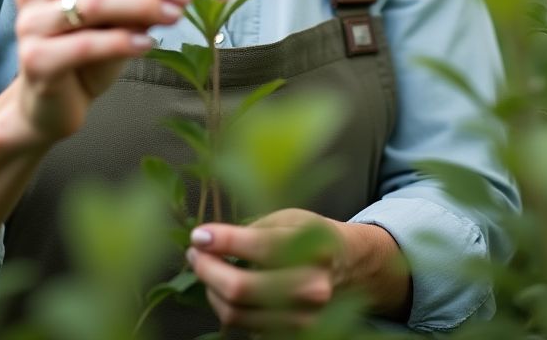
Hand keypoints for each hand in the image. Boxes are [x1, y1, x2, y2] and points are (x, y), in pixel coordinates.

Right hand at [0, 0, 198, 150]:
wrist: (51, 105)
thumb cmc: (87, 54)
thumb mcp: (118, 18)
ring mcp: (31, 22)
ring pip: (95, 1)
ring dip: (143, 6)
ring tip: (173, 16)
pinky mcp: (35, 59)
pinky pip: (85, 44)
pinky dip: (122, 41)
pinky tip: (148, 45)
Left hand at [186, 209, 411, 330]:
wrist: (351, 268)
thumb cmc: (314, 236)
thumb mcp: (290, 218)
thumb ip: (252, 229)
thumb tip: (209, 240)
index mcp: (314, 250)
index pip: (257, 247)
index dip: (221, 241)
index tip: (199, 235)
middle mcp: (311, 289)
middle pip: (240, 288)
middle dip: (207, 269)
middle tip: (195, 252)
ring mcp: (303, 319)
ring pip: (236, 314)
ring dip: (211, 290)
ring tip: (206, 267)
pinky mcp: (292, 336)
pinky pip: (244, 326)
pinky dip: (227, 306)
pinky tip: (224, 287)